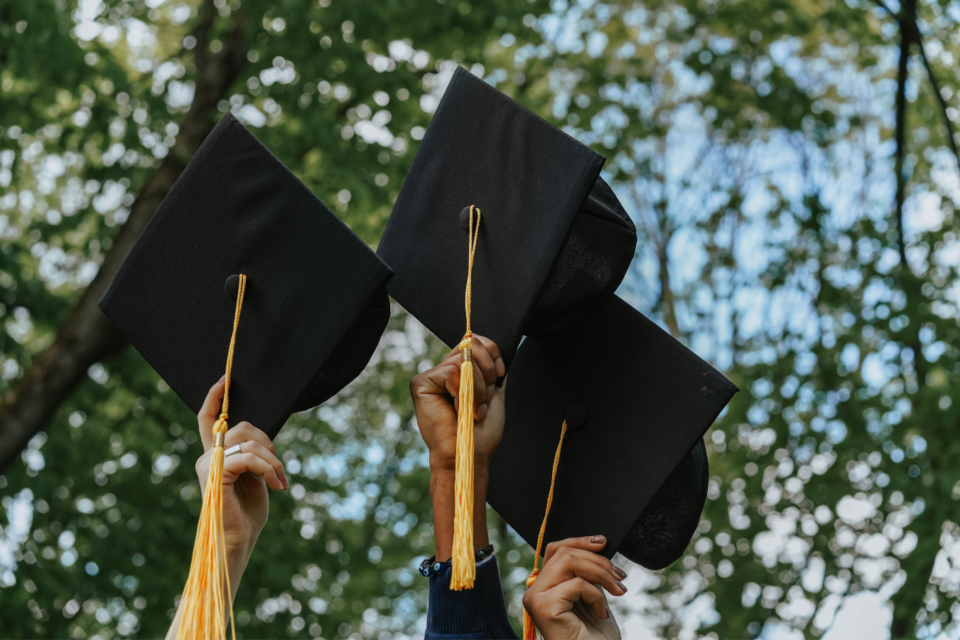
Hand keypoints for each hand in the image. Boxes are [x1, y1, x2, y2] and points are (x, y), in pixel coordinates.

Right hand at [195, 377, 288, 596]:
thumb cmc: (248, 513)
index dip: (215, 398)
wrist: (239, 541)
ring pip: (248, 441)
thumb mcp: (255, 476)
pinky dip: (268, 468)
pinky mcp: (215, 475)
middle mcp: (207, 458)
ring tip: (280, 480)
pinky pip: (248, 457)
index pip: (208, 419)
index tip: (225, 379)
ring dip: (273, 460)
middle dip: (269, 443)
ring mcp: (208, 465)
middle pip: (242, 427)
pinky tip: (277, 485)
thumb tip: (259, 439)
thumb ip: (253, 454)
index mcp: (216, 456)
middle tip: (279, 469)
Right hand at [410, 334, 505, 469]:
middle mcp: (444, 370)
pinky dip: (463, 393)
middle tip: (486, 398)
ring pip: (464, 360)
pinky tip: (459, 411)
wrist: (469, 453)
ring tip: (475, 410)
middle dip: (487, 371)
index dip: (492, 353)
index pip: (475, 341)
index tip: (500, 374)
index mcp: (460, 372)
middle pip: (471, 344)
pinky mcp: (421, 383)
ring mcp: (431, 376)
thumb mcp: (491, 393)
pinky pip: (451, 373)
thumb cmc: (480, 432)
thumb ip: (490, 371)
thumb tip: (491, 347)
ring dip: (478, 388)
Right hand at [522, 536, 625, 639]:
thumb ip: (586, 574)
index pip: (555, 550)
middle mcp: (534, 591)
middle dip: (598, 560)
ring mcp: (536, 598)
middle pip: (564, 552)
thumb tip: (596, 546)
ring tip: (618, 591)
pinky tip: (602, 613)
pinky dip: (597, 595)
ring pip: (569, 562)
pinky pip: (576, 584)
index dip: (579, 541)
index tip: (604, 542)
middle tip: (621, 578)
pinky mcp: (545, 607)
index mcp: (544, 587)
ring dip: (600, 572)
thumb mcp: (592, 597)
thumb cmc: (595, 639)